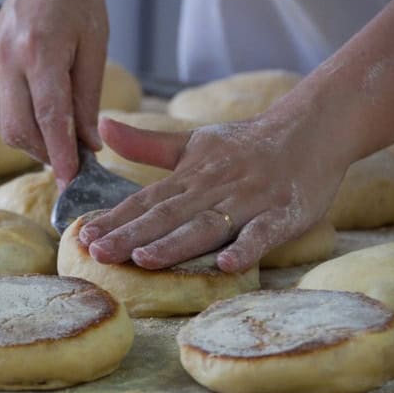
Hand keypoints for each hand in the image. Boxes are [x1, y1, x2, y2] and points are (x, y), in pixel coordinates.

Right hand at [0, 0, 108, 187]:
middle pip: (20, 129)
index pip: (49, 116)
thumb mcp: (95, 46)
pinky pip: (0, 112)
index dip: (61, 154)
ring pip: (7, 127)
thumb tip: (88, 145)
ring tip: (62, 141)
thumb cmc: (76, 1)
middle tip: (75, 162)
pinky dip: (22, 125)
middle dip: (47, 154)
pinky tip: (42, 119)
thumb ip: (88, 100)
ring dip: (35, 143)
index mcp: (38, 49)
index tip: (72, 180)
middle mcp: (5, 59)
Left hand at [78, 113, 348, 272]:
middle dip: (131, 235)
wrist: (309, 128)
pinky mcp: (284, 212)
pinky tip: (227, 265)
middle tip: (98, 253)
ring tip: (144, 259)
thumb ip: (147, 144)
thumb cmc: (245, 143)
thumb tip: (102, 126)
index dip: (115, 218)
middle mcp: (213, 187)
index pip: (146, 200)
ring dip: (176, 243)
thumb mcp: (193, 140)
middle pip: (168, 215)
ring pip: (207, 225)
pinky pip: (264, 232)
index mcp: (190, 175)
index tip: (83, 236)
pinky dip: (247, 247)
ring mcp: (248, 200)